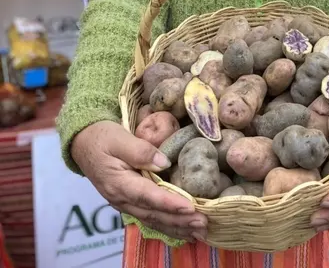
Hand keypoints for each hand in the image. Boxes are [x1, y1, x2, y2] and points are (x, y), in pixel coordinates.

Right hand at [71, 120, 205, 241]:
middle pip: (153, 213)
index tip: (190, 207)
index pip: (147, 196)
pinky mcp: (130, 203)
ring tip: (200, 231)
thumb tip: (163, 163)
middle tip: (203, 223)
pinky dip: (169, 226)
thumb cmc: (103, 138)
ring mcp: (125, 203)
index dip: (169, 203)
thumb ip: (140, 150)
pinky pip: (151, 218)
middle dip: (179, 220)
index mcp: (119, 183)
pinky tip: (185, 230)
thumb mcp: (119, 138)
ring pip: (154, 220)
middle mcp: (121, 199)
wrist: (84, 144)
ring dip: (177, 227)